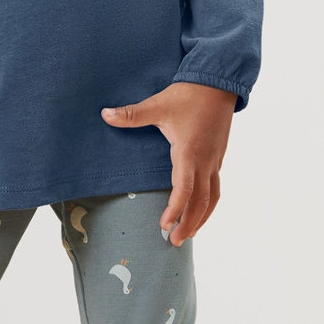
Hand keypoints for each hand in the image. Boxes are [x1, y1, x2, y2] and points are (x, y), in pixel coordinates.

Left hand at [99, 81, 237, 245]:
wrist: (219, 81)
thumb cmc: (189, 94)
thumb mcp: (158, 105)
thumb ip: (132, 114)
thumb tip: (105, 114)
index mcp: (189, 152)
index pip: (184, 189)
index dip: (175, 210)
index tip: (164, 226)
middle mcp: (205, 161)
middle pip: (201, 202)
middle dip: (189, 224)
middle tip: (175, 241)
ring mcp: (214, 160)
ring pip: (212, 197)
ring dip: (201, 218)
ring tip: (189, 233)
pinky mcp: (218, 156)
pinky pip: (216, 187)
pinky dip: (208, 203)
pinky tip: (200, 209)